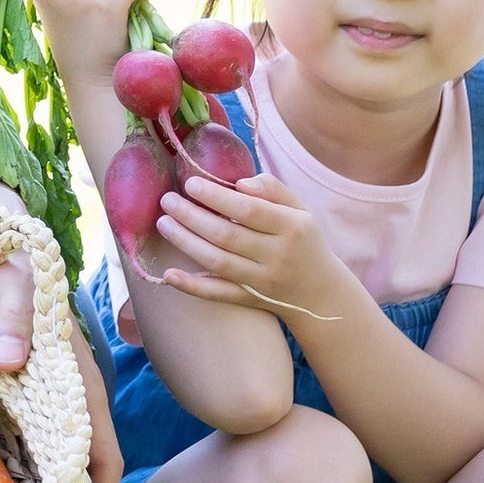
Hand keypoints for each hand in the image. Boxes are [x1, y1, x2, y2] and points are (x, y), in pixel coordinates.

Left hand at [0, 176, 119, 482]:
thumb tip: (9, 361)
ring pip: (54, 464)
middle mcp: (67, 397)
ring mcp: (44, 401)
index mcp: (77, 378)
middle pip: (81, 470)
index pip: (103, 453)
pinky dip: (20, 480)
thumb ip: (10, 318)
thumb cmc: (5, 262)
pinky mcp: (19, 399)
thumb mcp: (11, 281)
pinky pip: (26, 449)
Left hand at [151, 171, 357, 324]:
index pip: (249, 210)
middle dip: (191, 216)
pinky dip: (193, 287)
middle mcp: (276, 255)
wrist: (319, 294)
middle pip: (227, 235)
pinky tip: (168, 275)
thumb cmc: (303, 241)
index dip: (217, 196)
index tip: (191, 183)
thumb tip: (240, 182)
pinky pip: (219, 295)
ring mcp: (262, 282)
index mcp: (292, 227)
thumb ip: (273, 189)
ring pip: (218, 262)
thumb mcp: (300, 210)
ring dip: (185, 243)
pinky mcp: (250, 301)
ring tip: (163, 223)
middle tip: (167, 201)